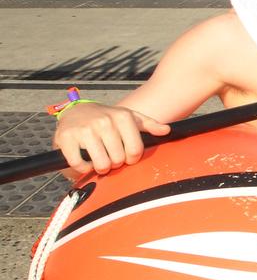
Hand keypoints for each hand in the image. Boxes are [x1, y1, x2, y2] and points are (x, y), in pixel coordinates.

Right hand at [53, 103, 169, 176]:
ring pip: (101, 164)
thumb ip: (149, 125)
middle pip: (118, 159)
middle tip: (109, 156)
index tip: (126, 154)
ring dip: (100, 167)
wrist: (76, 111)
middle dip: (115, 163)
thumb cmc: (108, 119)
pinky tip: (84, 161)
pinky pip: (79, 164)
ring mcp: (84, 129)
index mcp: (122, 117)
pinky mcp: (65, 138)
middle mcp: (104, 121)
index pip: (135, 150)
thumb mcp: (130, 118)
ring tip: (99, 159)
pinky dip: (82, 168)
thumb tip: (167, 130)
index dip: (131, 158)